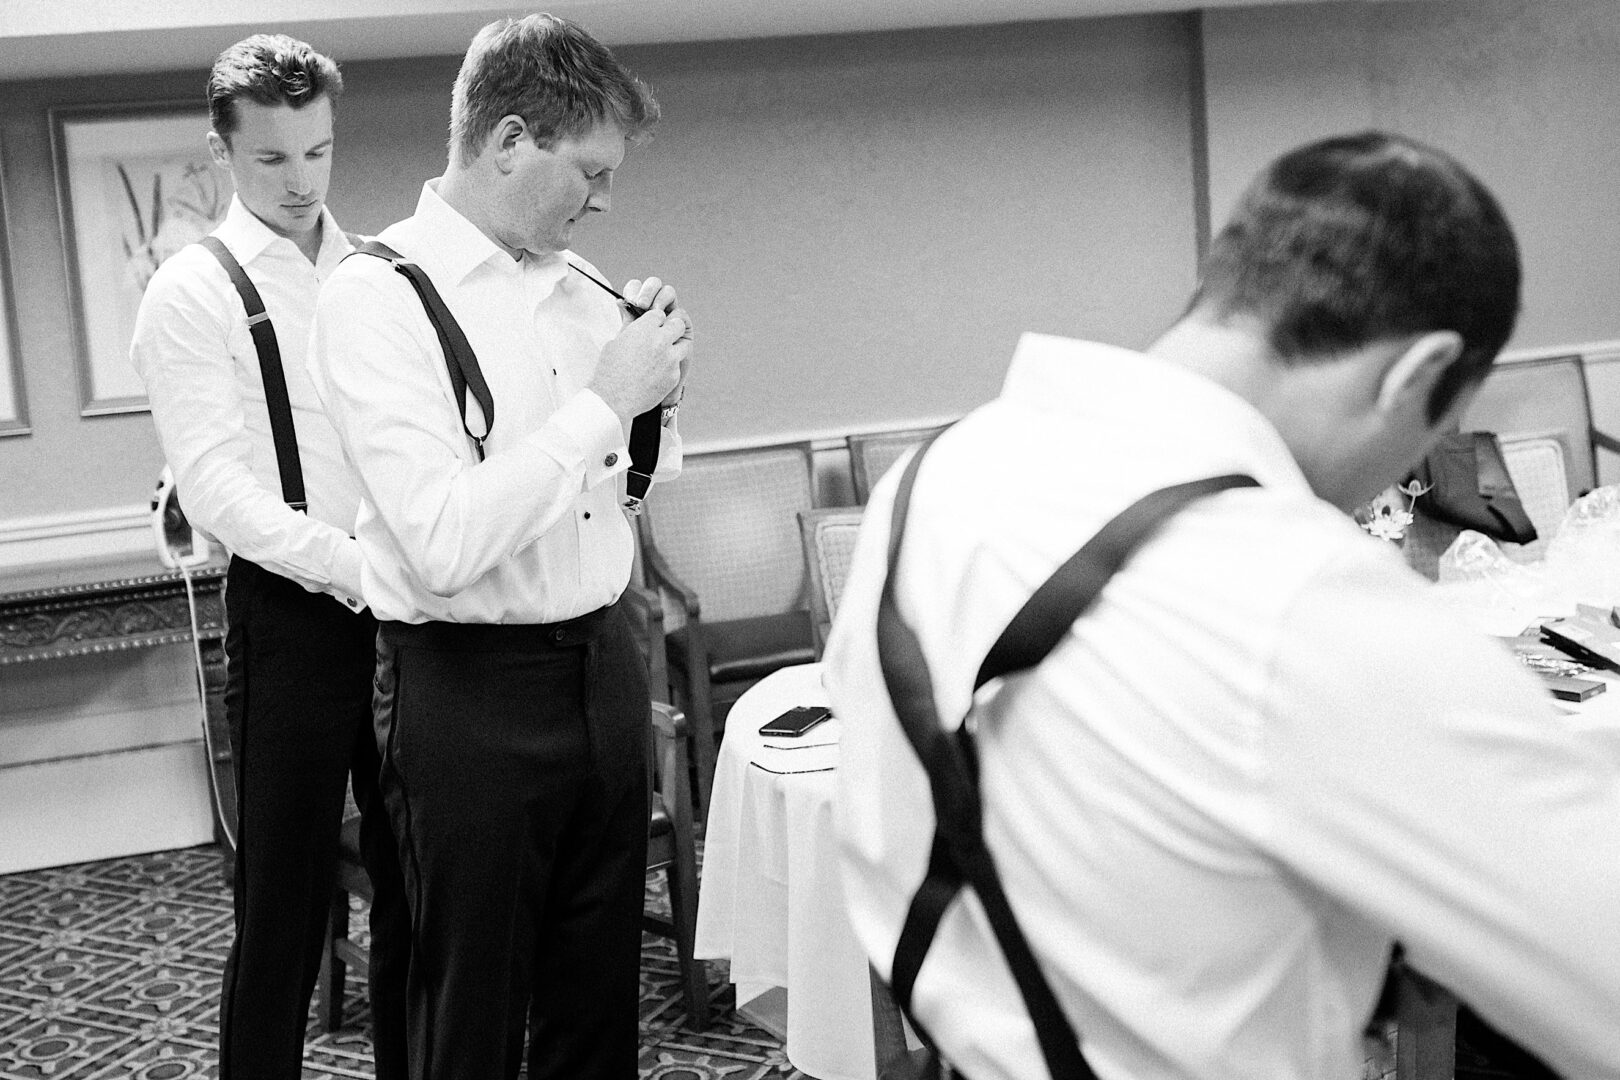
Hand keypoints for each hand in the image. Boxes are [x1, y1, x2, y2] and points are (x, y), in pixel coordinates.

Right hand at [620, 277, 692, 410]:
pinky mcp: (674, 376)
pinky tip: (656, 375)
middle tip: (663, 338)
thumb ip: (628, 325)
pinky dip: (669, 368)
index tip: (651, 328)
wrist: (613, 400)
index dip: (655, 321)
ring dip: (675, 348)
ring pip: (684, 345)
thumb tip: (626, 307)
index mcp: (644, 328)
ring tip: (662, 356)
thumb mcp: (615, 342)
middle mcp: (660, 340)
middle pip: (678, 324)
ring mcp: (670, 359)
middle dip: (671, 329)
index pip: (659, 314)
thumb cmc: (609, 370)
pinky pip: (677, 366)